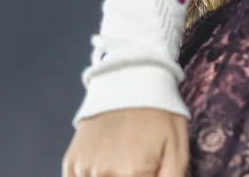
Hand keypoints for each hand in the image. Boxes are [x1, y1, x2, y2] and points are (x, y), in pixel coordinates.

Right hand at [63, 107, 187, 176]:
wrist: (129, 81)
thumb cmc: (159, 115)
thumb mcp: (177, 149)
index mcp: (133, 172)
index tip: (148, 172)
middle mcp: (104, 174)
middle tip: (137, 167)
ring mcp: (83, 169)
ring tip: (125, 164)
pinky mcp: (71, 162)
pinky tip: (108, 169)